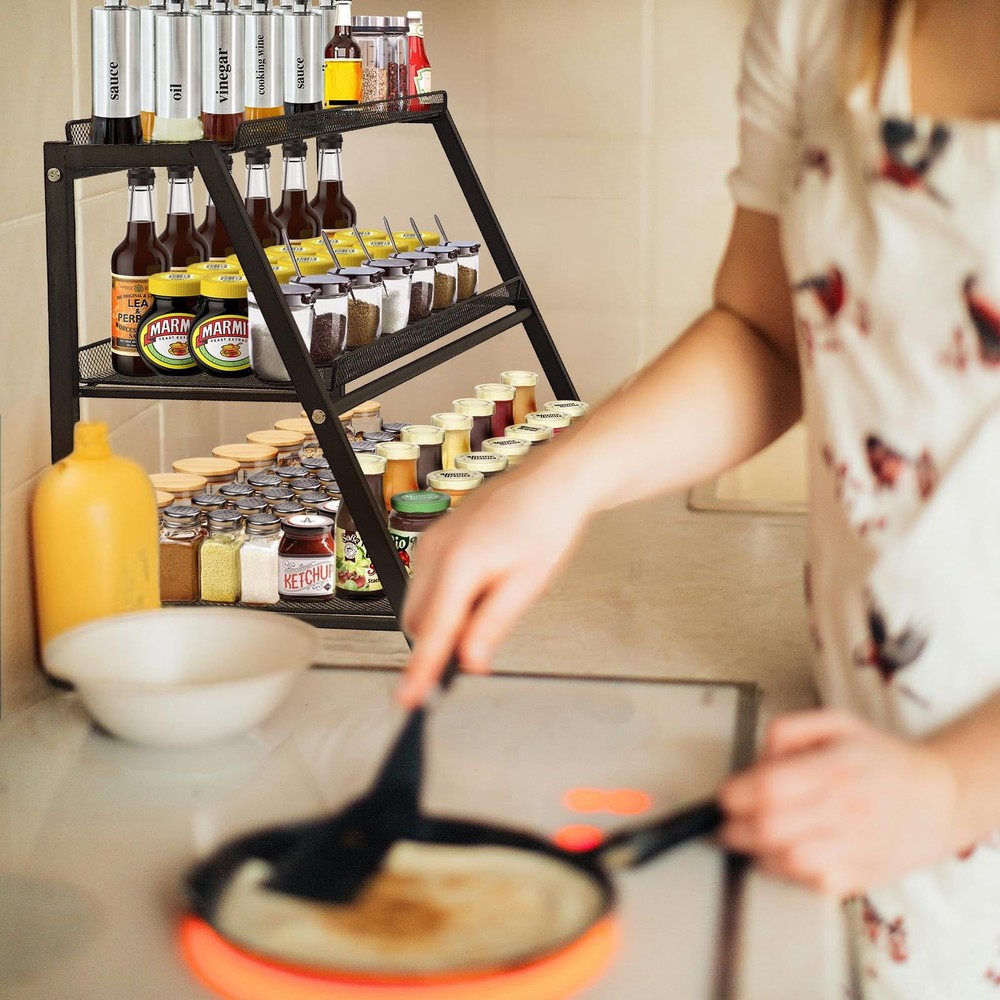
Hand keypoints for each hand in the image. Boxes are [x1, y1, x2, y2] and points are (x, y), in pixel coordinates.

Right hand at [397, 465, 590, 706]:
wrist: (550, 482)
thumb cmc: (545, 524)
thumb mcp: (528, 584)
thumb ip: (492, 624)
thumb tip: (468, 661)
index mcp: (459, 563)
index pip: (433, 632)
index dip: (420, 671)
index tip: (408, 701)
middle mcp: (435, 551)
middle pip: (416, 621)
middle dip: (435, 644)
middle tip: (473, 653)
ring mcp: (430, 542)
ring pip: (419, 604)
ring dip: (442, 622)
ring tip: (491, 602)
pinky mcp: (434, 540)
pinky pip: (426, 584)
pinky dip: (444, 601)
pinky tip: (480, 588)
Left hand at [718, 709, 958, 895]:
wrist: (938, 798)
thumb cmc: (880, 759)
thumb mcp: (835, 723)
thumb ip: (788, 730)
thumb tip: (758, 758)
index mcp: (834, 767)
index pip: (769, 787)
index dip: (736, 794)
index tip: (726, 796)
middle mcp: (845, 809)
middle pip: (770, 828)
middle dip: (735, 828)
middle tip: (727, 823)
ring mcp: (854, 847)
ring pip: (787, 861)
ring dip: (758, 853)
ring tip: (753, 839)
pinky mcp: (860, 876)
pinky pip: (811, 884)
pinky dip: (788, 874)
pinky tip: (784, 856)